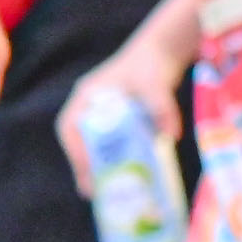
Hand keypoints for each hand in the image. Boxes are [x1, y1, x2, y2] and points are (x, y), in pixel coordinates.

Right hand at [53, 36, 183, 197]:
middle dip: (83, 166)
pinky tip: (120, 175)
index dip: (76, 152)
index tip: (87, 171)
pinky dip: (109, 159)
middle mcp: (89, 105)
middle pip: (78, 141)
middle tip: (92, 191)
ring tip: (102, 191)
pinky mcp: (114, 118)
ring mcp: (100, 112)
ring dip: (95, 166)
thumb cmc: (153, 63)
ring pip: (90, 144)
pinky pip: (105, 143)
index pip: (70, 128)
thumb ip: (162, 108)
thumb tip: (171, 136)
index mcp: (87, 95)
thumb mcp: (156, 85)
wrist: (164, 49)